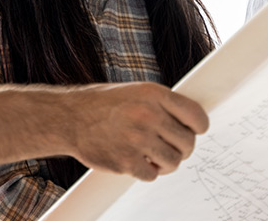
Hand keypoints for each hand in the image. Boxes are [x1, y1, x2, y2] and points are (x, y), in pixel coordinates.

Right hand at [62, 82, 208, 181]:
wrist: (69, 118)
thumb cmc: (103, 104)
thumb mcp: (136, 92)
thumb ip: (163, 105)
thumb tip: (191, 122)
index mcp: (154, 95)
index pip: (197, 116)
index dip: (198, 127)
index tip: (194, 131)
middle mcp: (149, 116)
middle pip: (188, 143)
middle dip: (181, 148)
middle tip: (168, 146)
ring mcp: (138, 140)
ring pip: (173, 162)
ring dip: (165, 163)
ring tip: (151, 156)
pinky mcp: (127, 162)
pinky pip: (152, 175)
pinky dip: (145, 171)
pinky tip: (135, 160)